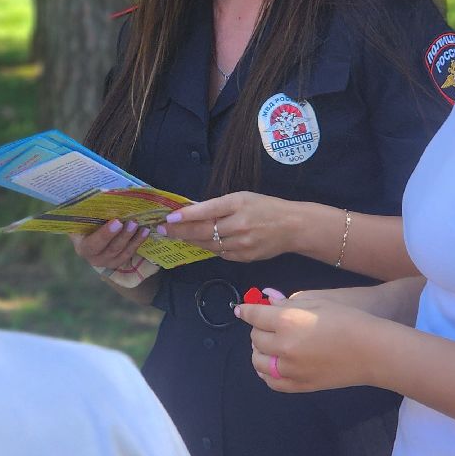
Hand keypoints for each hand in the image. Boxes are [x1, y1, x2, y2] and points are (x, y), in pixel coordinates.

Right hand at [70, 218, 152, 272]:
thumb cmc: (85, 220)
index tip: (117, 222)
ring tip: (143, 227)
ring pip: (123, 253)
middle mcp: (94, 258)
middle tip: (133, 222)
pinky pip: (130, 253)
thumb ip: (91, 210)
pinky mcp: (119, 260)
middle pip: (111, 249)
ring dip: (134, 240)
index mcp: (82, 246)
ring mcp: (108, 261)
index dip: (105, 234)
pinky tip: (145, 232)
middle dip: (124, 236)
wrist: (88, 230)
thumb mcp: (83, 216)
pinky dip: (138, 242)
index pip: (93, 244)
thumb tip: (105, 195)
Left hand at [160, 192, 307, 261]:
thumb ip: (219, 205)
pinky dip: (209, 248)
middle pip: (203, 231)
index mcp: (238, 204)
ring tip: (176, 236)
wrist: (292, 227)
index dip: (186, 215)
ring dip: (191, 241)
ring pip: (209, 245)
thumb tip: (192, 211)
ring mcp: (242, 244)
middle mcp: (239, 225)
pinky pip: (220, 253)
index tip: (169, 218)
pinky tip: (201, 243)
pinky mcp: (245, 257)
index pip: (207, 211)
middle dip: (180, 231)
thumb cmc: (265, 207)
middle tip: (162, 230)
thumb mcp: (242, 198)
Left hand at [235, 289, 382, 392]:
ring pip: (258, 361)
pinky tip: (272, 364)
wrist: (372, 351)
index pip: (254, 315)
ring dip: (259, 350)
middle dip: (258, 329)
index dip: (246, 310)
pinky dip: (266, 372)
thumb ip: (288, 302)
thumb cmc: (349, 319)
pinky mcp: (299, 385)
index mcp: (287, 321)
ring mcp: (290, 369)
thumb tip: (268, 301)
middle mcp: (284, 346)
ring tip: (269, 344)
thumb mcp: (318, 301)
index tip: (242, 309)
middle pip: (255, 338)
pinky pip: (271, 381)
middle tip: (266, 324)